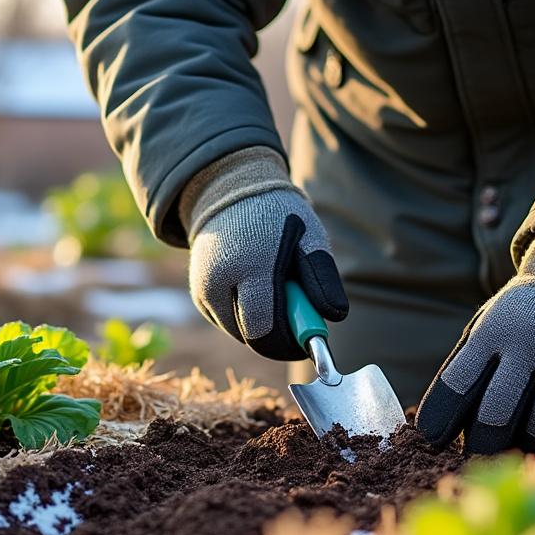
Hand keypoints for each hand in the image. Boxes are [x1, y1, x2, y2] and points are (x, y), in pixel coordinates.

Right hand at [188, 188, 347, 359]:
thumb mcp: (309, 235)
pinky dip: (246, 316)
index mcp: (250, 264)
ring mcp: (204, 290)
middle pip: (252, 336)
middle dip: (279, 334)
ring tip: (273, 288)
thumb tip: (334, 315)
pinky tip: (255, 287)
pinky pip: (229, 323)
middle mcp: (219, 280)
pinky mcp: (200, 297)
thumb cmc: (277, 215)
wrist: (229, 192)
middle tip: (297, 313)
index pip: (263, 327)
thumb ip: (322, 277)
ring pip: (241, 333)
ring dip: (263, 323)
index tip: (307, 340)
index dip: (288, 342)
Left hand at [416, 284, 534, 453]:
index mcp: (492, 331)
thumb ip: (469, 367)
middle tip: (477, 456)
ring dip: (528, 442)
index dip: (441, 416)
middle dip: (482, 443)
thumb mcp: (490, 327)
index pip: (458, 382)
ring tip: (518, 449)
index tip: (432, 439)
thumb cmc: (522, 318)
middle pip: (497, 410)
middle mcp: (528, 340)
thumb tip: (436, 428)